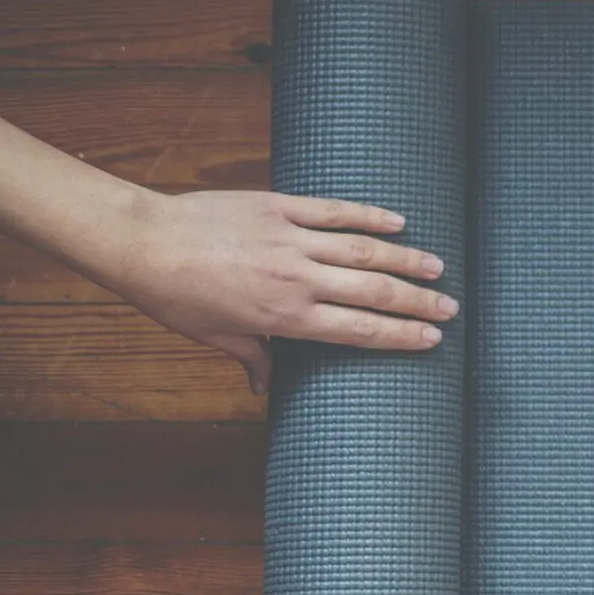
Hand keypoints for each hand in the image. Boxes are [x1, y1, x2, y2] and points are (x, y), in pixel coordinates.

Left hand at [115, 189, 456, 393]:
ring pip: (363, 250)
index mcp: (285, 317)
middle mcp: (298, 279)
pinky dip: (369, 216)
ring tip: (437, 267)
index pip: (359, 329)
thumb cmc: (173, 295)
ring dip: (406, 259)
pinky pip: (333, 211)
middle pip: (374, 291)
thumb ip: (251, 356)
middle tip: (451, 307)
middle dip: (418, 302)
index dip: (401, 335)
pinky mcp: (279, 208)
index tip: (433, 338)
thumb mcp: (213, 336)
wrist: (142, 242)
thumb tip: (263, 386)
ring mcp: (291, 240)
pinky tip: (398, 222)